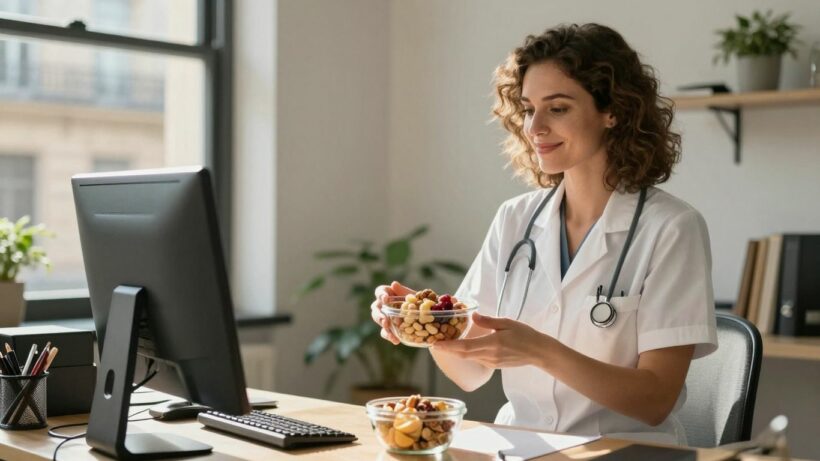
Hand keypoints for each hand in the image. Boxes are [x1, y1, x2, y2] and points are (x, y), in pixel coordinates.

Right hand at [371, 281, 414, 344]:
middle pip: (375, 307)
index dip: (381, 295)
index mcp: (389, 293)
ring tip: (388, 328)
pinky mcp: (389, 328)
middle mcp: (384, 305)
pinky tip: (396, 340)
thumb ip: (404, 291)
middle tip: (385, 320)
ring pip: (377, 319)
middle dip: (379, 314)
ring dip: (382, 324)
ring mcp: (385, 316)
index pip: (379, 291)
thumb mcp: (414, 296)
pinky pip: (384, 332)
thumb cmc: (420, 303)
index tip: (386, 299)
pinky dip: (389, 336)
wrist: (429, 317)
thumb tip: (393, 284)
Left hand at [432, 312, 552, 368]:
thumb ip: (488, 321)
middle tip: (434, 344)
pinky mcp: (493, 365)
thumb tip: (472, 316)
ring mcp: (491, 362)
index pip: (465, 347)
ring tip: (444, 344)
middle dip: (447, 350)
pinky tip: (460, 348)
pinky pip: (476, 359)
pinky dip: (465, 354)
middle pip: (463, 355)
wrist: (538, 352)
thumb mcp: (507, 322)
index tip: (435, 345)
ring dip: (455, 352)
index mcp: (492, 343)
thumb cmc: (525, 335)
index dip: (448, 347)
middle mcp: (490, 355)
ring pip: (468, 358)